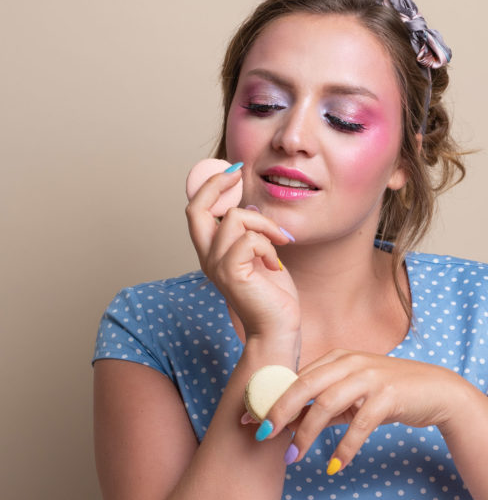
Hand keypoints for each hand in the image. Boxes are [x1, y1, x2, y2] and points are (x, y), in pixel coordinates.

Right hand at [185, 168, 299, 338]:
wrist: (278, 328)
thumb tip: (249, 206)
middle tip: (239, 174)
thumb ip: (250, 233)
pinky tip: (276, 264)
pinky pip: (249, 238)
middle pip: (195, 208)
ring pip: (234, 218)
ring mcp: (216, 266)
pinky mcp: (231, 273)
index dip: (210, 186)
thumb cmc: (273, 296)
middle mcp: (208, 258)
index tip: (232, 171)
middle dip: (217, 184)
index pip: (197, 211)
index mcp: (212, 252)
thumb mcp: (261, 255)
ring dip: (264, 225)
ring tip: (280, 243)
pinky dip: (268, 245)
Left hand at [255, 350, 461, 470]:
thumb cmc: (389, 393)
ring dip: (307, 434)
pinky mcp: (389, 396)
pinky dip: (344, 447)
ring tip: (293, 457)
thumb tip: (288, 425)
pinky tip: (334, 466)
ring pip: (327, 405)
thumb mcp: (352, 396)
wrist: (436, 391)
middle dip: (279, 412)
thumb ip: (323, 406)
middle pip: (304, 386)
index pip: (296, 378)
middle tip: (263, 435)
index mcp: (337, 358)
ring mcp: (370, 378)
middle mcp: (350, 362)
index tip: (249, 419)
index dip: (271, 399)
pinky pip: (360, 425)